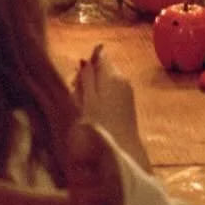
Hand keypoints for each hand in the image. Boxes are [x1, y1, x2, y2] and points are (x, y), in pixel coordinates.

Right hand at [73, 44, 149, 169]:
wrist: (123, 148)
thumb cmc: (100, 124)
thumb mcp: (87, 100)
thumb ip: (86, 78)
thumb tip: (85, 59)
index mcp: (113, 76)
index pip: (99, 57)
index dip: (85, 66)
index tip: (76, 81)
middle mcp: (123, 79)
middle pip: (103, 69)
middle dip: (88, 77)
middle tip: (76, 95)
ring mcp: (127, 91)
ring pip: (106, 81)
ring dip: (93, 88)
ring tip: (84, 106)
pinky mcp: (128, 102)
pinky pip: (112, 91)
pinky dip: (101, 97)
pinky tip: (95, 111)